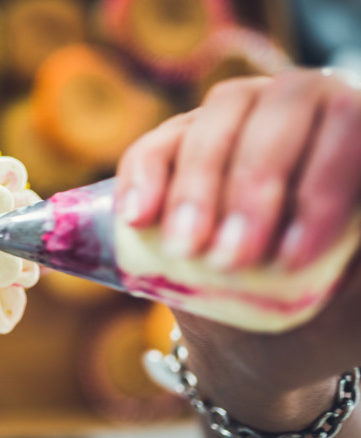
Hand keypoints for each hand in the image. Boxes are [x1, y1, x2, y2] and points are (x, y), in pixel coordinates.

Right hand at [115, 70, 360, 432]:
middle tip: (229, 257)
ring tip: (182, 246)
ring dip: (195, 185)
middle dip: (251, 186)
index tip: (291, 260)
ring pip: (212, 122)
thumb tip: (349, 237)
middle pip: (278, 111)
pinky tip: (137, 217)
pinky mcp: (175, 145)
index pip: (349, 126)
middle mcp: (298, 109)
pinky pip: (154, 145)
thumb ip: (354, 251)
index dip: (320, 189)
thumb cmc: (324, 307)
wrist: (263, 331)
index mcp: (354, 135)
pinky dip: (142, 177)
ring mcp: (232, 120)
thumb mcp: (355, 290)